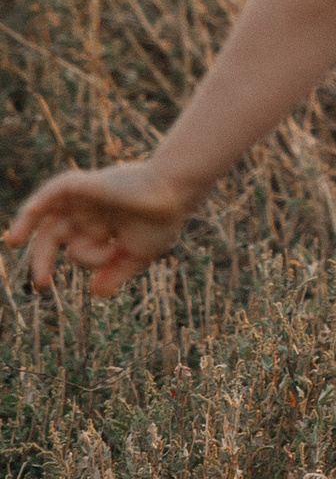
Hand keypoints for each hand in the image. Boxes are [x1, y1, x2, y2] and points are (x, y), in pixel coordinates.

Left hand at [8, 161, 194, 299]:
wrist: (177, 195)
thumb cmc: (162, 221)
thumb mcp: (137, 255)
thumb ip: (116, 273)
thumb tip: (95, 293)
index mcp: (101, 226)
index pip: (76, 247)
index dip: (80, 261)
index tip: (87, 276)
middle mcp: (89, 211)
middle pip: (53, 235)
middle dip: (42, 259)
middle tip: (41, 284)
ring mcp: (85, 197)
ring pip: (49, 213)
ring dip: (26, 225)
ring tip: (13, 242)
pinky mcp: (86, 185)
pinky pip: (55, 189)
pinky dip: (39, 200)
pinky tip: (30, 213)